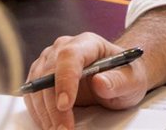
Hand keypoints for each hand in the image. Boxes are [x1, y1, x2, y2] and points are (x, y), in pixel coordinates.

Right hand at [24, 33, 150, 129]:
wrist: (118, 77)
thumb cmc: (125, 74)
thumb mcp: (132, 80)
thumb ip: (119, 81)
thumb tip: (100, 82)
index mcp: (88, 43)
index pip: (70, 56)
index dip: (65, 80)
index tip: (65, 105)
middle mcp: (65, 48)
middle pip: (49, 73)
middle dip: (54, 106)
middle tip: (63, 128)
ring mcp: (50, 61)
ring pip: (37, 85)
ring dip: (44, 112)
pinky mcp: (41, 76)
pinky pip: (33, 94)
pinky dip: (40, 112)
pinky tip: (50, 124)